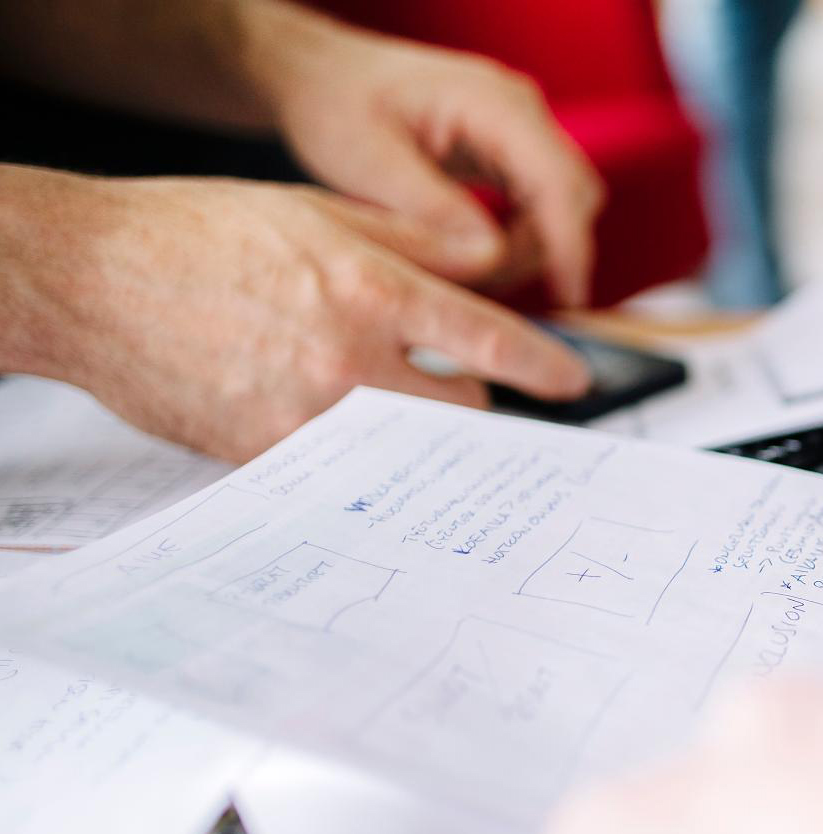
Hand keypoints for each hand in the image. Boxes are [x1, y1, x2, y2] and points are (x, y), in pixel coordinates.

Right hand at [0, 168, 588, 460]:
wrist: (92, 279)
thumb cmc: (200, 234)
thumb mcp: (318, 211)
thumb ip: (412, 243)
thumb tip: (488, 266)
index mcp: (372, 288)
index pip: (491, 342)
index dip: (547, 368)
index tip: (575, 384)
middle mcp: (349, 359)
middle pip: (463, 413)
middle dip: (478, 411)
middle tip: (479, 410)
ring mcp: (307, 415)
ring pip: (410, 453)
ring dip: (424, 445)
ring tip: (425, 440)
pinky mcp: (266, 456)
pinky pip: (344, 476)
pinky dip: (362, 467)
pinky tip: (362, 462)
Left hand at [241, 2, 604, 306]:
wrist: (317, 74)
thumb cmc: (334, 105)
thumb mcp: (370, 161)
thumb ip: (433, 210)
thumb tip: (492, 258)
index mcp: (492, 103)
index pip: (558, 181)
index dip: (569, 245)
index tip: (568, 298)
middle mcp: (518, 110)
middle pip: (573, 195)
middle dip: (547, 251)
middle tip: (492, 290)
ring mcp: (517, 129)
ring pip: (560, 204)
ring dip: (531, 248)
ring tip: (473, 275)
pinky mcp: (507, 149)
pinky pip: (537, 202)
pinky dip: (518, 236)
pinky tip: (476, 256)